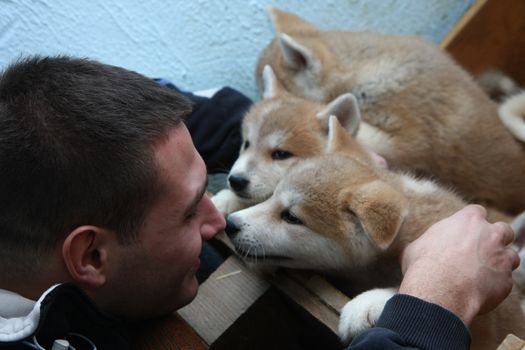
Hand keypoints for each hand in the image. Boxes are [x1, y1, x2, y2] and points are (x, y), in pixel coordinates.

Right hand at [399, 204, 519, 324]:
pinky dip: (496, 285)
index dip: (473, 222)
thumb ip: (429, 242)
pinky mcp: (506, 282)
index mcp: (468, 221)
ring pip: (511, 256)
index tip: (466, 232)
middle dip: (496, 238)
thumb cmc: (423, 266)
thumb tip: (422, 248)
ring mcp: (502, 258)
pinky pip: (505, 281)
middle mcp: (491, 235)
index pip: (478, 212)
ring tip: (482, 273)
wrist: (438, 292)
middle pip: (504, 230)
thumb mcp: (417, 246)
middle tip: (481, 250)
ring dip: (500, 262)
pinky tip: (479, 290)